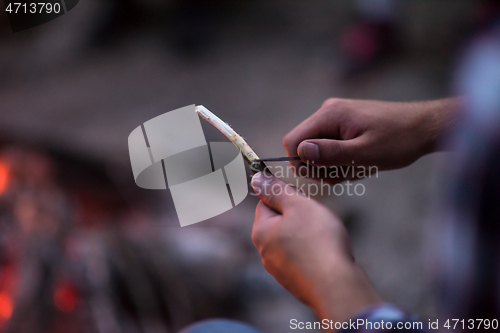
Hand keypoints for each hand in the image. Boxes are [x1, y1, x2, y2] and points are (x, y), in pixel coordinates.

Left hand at [251, 172, 380, 325]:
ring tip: (325, 238)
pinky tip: (327, 255)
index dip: (286, 196)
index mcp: (261, 231)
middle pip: (279, 222)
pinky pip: (302, 259)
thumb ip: (276, 191)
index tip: (304, 201)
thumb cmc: (318, 241)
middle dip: (298, 217)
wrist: (337, 287)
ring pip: (292, 241)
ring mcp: (279, 270)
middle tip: (318, 220)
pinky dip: (313, 253)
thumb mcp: (297, 205)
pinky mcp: (295, 282)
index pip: (266, 202)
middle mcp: (265, 252)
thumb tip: (256, 178)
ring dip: (307, 235)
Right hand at [283, 98, 459, 183]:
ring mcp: (336, 117)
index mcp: (329, 114)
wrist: (425, 126)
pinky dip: (342, 159)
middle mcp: (328, 112)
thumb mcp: (365, 154)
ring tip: (361, 166)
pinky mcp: (344, 123)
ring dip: (335, 165)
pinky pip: (330, 146)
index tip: (326, 174)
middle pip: (304, 147)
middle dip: (322, 166)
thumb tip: (301, 153)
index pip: (292, 141)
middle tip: (350, 171)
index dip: (302, 163)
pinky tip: (362, 161)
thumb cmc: (399, 140)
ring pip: (318, 150)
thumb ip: (331, 153)